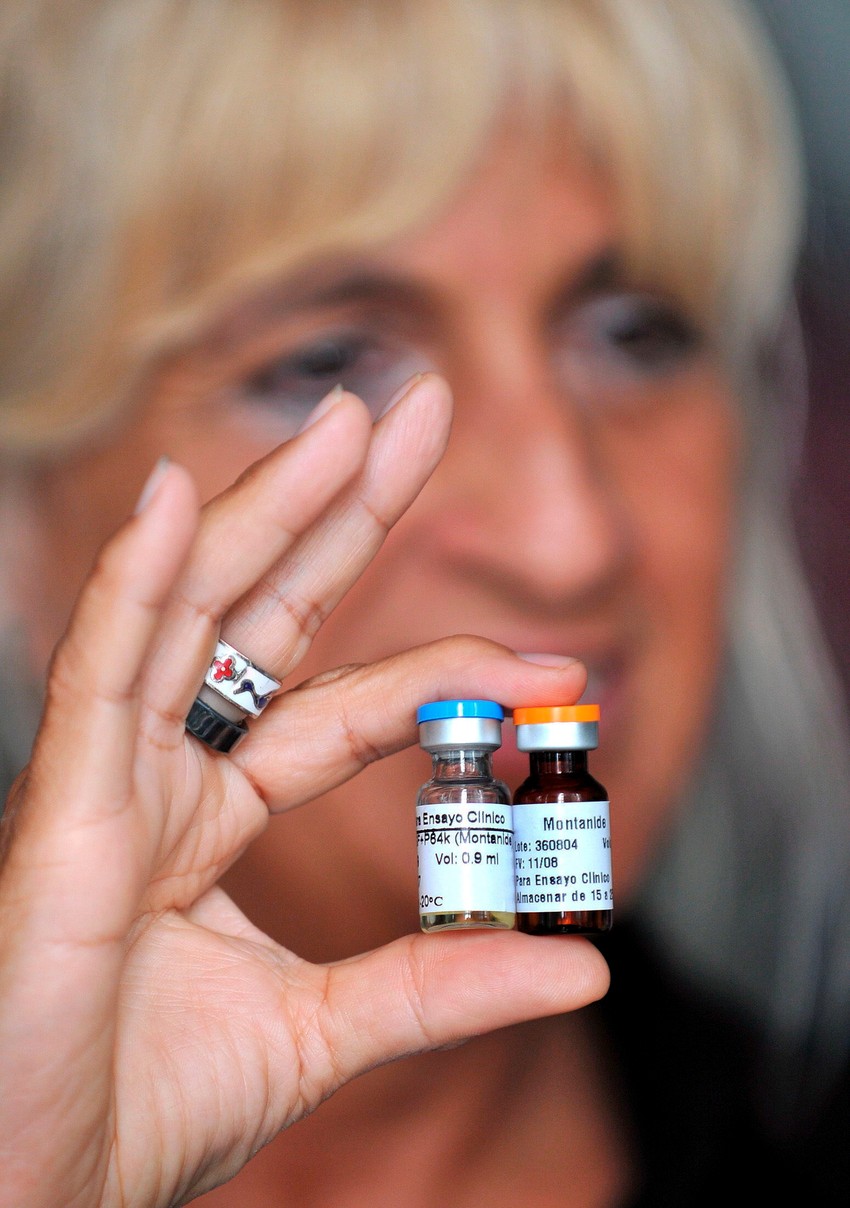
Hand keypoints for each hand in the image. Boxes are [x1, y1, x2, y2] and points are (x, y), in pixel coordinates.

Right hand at [0, 374, 608, 1207]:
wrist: (37, 1196)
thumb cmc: (142, 1110)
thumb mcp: (324, 1032)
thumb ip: (442, 986)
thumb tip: (586, 966)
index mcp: (215, 813)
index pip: (344, 703)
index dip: (447, 671)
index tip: (557, 661)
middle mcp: (165, 773)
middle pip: (265, 612)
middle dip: (341, 508)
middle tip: (420, 408)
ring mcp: (109, 779)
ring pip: (191, 612)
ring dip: (266, 508)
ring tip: (344, 417)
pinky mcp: (61, 812)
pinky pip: (100, 678)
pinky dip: (137, 586)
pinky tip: (182, 500)